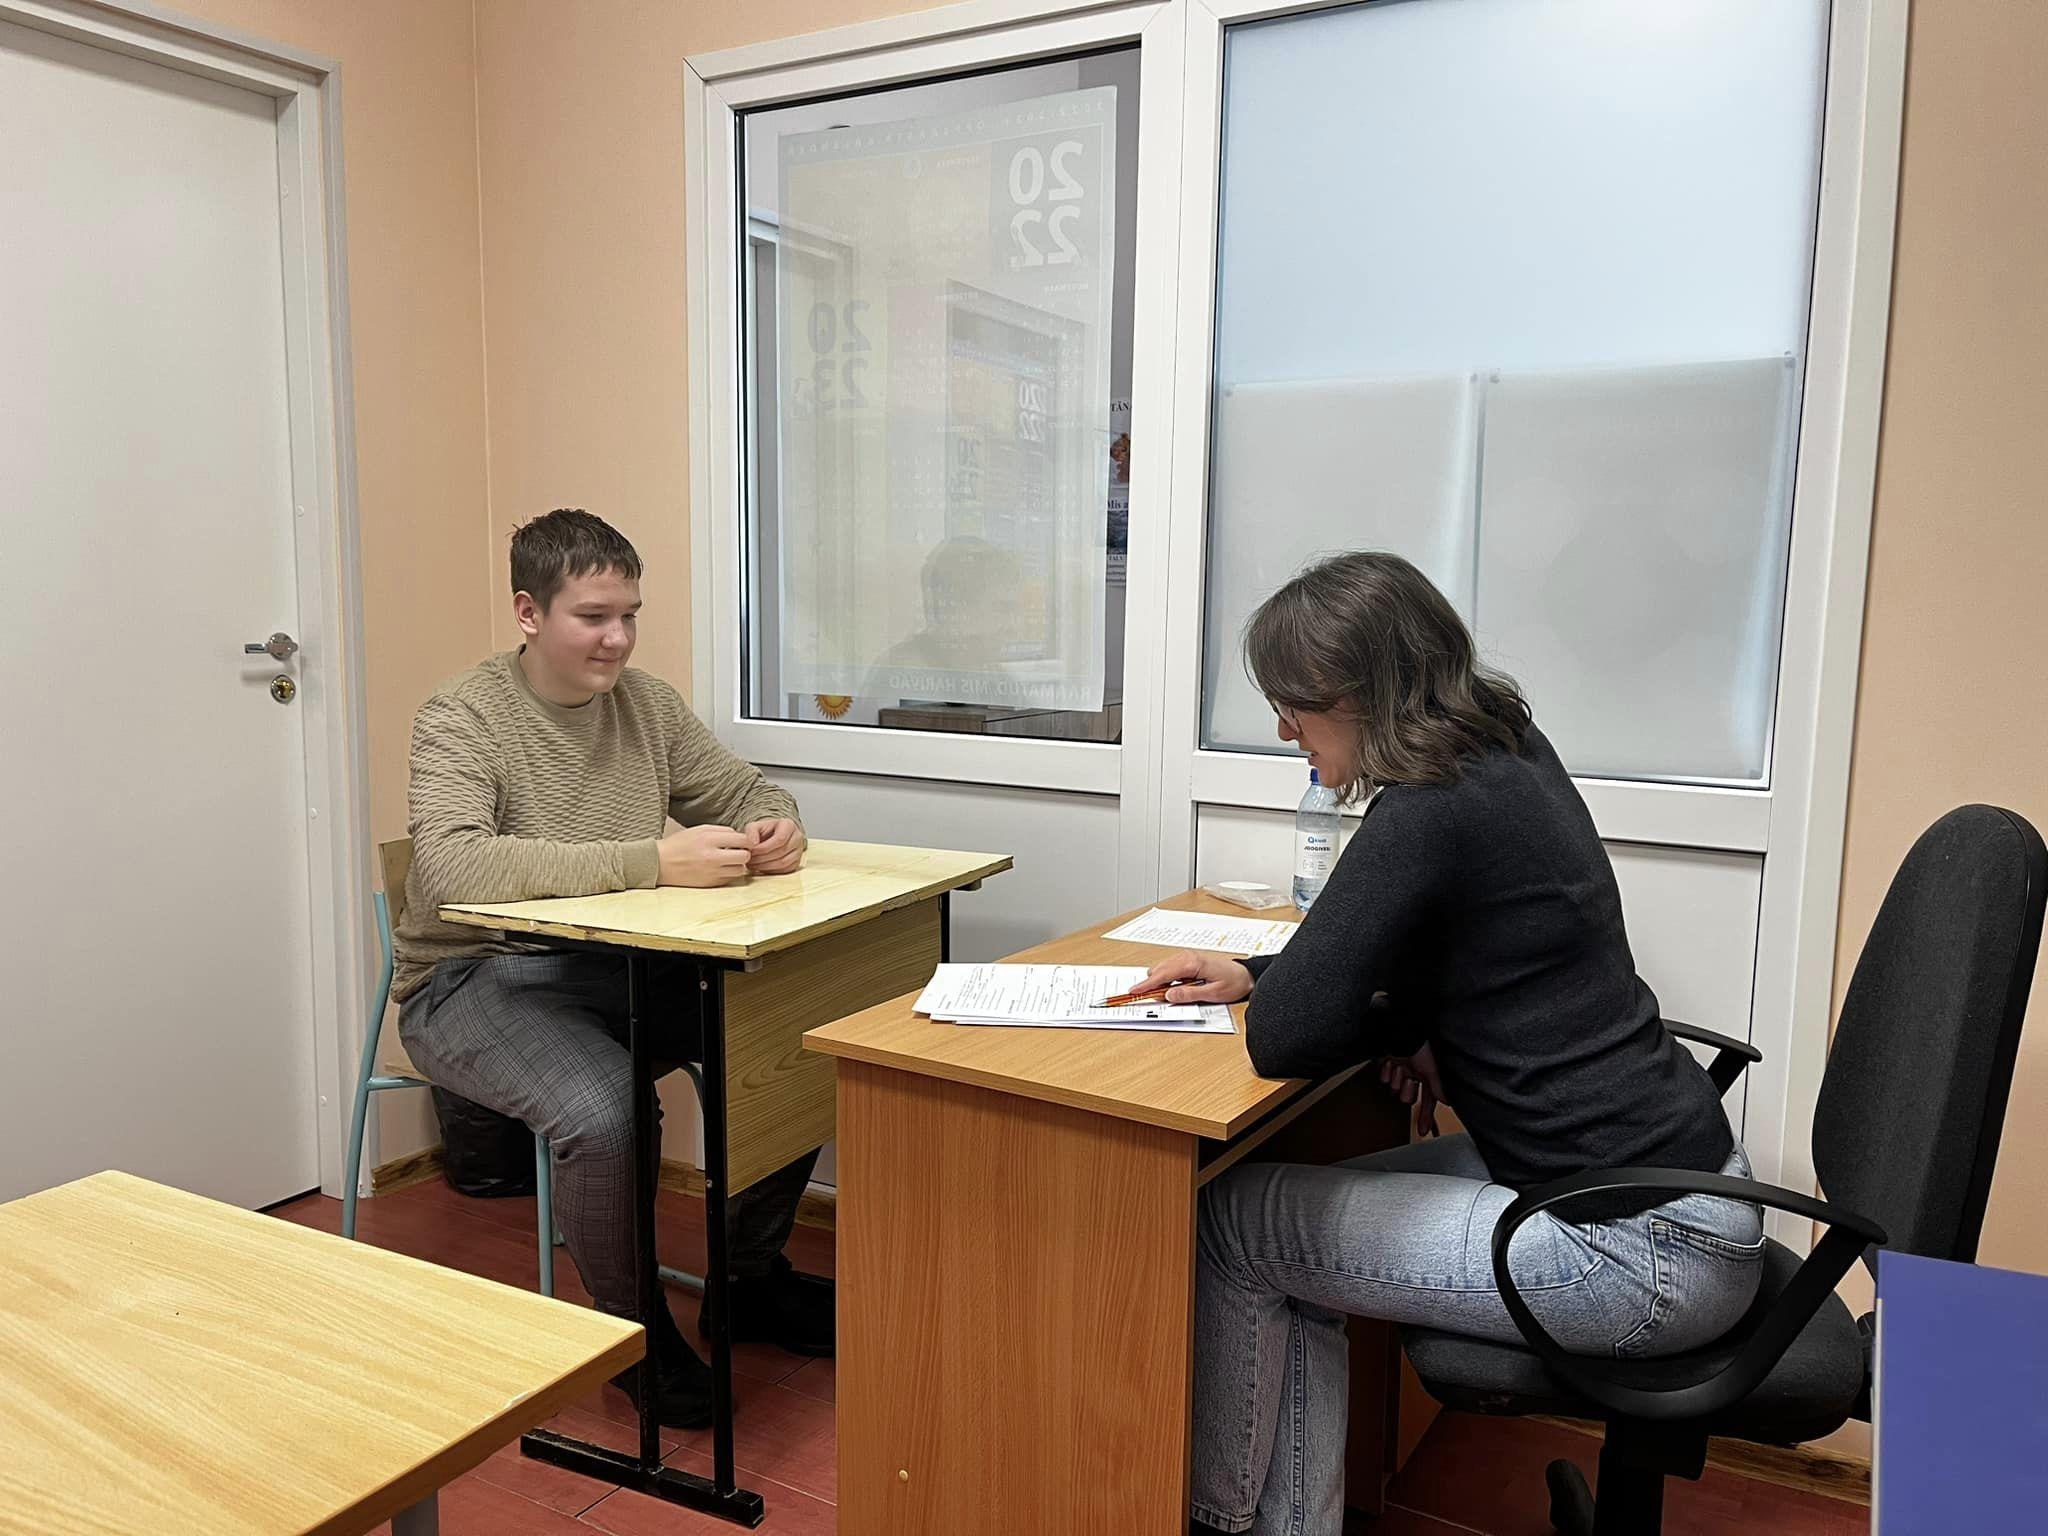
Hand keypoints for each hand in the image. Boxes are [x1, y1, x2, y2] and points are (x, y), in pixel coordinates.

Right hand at [656, 824, 751, 886]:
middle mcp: (712, 857)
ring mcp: (711, 872)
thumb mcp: (699, 830)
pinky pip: (729, 879)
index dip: (746, 840)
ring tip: (729, 860)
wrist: (660, 863)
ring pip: (740, 870)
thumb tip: (739, 835)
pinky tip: (720, 868)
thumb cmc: (679, 845)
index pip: (742, 839)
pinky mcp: (709, 884)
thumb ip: (721, 831)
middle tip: (738, 851)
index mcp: (709, 840)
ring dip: (737, 864)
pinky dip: (728, 873)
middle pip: (745, 856)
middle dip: (745, 852)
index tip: (744, 841)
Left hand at [744, 818, 805, 874]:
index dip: (764, 847)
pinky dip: (770, 871)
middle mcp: (797, 838)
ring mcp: (798, 851)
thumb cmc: (765, 831)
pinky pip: (784, 870)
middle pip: (781, 852)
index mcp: (788, 825)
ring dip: (765, 866)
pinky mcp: (796, 863)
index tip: (752, 851)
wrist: (773, 837)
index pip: (780, 839)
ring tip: (753, 865)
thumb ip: (751, 832)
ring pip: (783, 863)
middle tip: (750, 860)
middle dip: (762, 858)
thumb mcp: (755, 826)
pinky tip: (760, 868)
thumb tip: (752, 844)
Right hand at [1136, 950, 1254, 1005]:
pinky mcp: (1189, 960)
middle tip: (1144, 996)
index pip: (1163, 974)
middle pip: (1160, 970)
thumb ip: (1189, 994)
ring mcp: (1188, 957)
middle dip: (1150, 984)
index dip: (1147, 984)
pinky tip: (1172, 987)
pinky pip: (1171, 967)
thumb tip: (1169, 995)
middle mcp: (1188, 957)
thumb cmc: (1233, 982)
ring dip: (1159, 981)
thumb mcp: (1212, 993)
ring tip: (1162, 994)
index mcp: (1192, 964)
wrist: (1245, 975)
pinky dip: (1166, 977)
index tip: (1134, 991)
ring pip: (1163, 968)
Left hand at [1380, 1042, 1445, 1138]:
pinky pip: (1384, 1077)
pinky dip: (1387, 1070)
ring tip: (1401, 1066)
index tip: (1423, 1131)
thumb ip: (1440, 1088)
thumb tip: (1449, 1103)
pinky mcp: (1388, 1063)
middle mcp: (1415, 1074)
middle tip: (1410, 1080)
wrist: (1399, 1030)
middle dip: (1407, 1090)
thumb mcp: (1433, 1069)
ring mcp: (1401, 1069)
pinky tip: (1391, 1062)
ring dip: (1397, 1078)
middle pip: (1408, 1098)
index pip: (1428, 1102)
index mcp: (1428, 1076)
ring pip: (1394, 1089)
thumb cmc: (1419, 1043)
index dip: (1426, 1117)